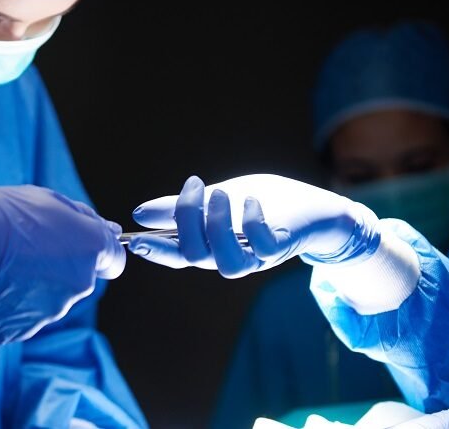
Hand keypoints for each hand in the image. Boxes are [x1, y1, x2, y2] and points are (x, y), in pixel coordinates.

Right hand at [0, 185, 124, 343]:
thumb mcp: (45, 200)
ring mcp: (48, 313)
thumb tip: (109, 231)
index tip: (76, 246)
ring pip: (47, 299)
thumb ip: (82, 220)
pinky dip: (8, 304)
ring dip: (31, 286)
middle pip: (76, 279)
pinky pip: (20, 316)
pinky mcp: (19, 331)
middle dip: (57, 266)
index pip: (113, 260)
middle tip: (22, 248)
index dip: (96, 253)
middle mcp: (76, 286)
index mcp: (88, 250)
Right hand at [129, 175, 378, 277]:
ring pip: (227, 262)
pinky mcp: (281, 247)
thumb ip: (180, 208)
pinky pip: (263, 247)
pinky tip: (251, 202)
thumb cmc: (264, 202)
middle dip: (187, 220)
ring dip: (217, 226)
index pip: (176, 255)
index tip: (136, 238)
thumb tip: (139, 214)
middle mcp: (229, 255)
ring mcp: (255, 255)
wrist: (312, 207)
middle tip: (194, 187)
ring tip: (220, 193)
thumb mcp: (217, 198)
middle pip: (195, 256)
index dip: (155, 250)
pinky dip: (252, 224)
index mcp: (210, 246)